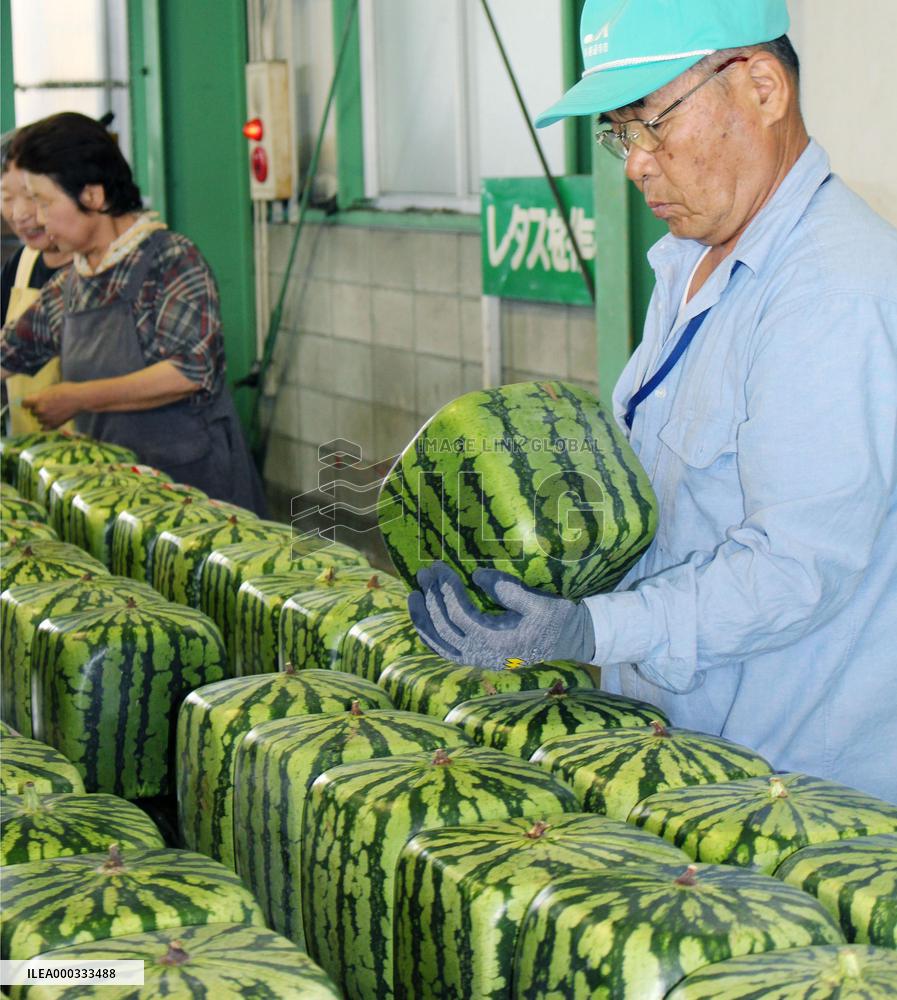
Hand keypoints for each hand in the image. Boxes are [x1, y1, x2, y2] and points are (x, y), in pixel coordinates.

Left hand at [21, 382, 85, 428]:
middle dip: (38, 409)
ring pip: (39, 420)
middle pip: (33, 412)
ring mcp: (47, 419)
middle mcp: (39, 410)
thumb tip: (34, 401)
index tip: (31, 403)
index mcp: (36, 400)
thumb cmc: (66, 390)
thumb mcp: (49, 389)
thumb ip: (40, 396)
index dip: (28, 403)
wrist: (79, 398)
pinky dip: (46, 426)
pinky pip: (44, 428)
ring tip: (54, 412)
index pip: (24, 403)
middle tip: (49, 406)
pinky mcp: (54, 425)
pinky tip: (51, 422)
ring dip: (44, 417)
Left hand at [407, 561, 595, 669]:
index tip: (440, 567)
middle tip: (424, 573)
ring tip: (412, 596)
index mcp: (497, 640)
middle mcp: (484, 654)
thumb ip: (507, 589)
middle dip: (432, 598)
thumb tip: (477, 576)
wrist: (570, 639)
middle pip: (445, 627)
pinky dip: (431, 637)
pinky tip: (423, 621)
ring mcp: (480, 659)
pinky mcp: (480, 658)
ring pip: (440, 644)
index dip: (446, 590)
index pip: (460, 614)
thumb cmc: (556, 617)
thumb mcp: (537, 601)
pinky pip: (447, 651)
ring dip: (424, 620)